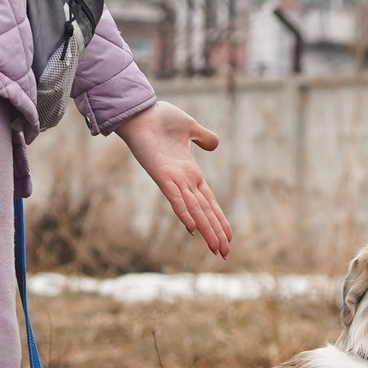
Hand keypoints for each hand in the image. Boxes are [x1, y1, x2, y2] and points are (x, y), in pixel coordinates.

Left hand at [114, 101, 232, 258]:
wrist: (138, 111)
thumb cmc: (160, 118)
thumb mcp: (190, 128)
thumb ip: (204, 137)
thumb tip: (215, 145)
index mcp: (190, 173)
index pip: (208, 201)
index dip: (219, 219)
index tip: (228, 237)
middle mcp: (182, 181)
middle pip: (203, 211)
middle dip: (215, 233)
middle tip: (225, 255)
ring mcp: (172, 180)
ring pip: (193, 210)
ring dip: (205, 230)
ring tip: (216, 249)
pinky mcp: (160, 175)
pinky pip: (174, 198)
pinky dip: (184, 212)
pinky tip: (191, 229)